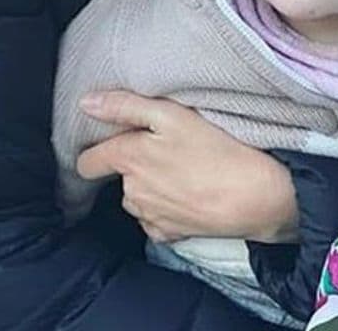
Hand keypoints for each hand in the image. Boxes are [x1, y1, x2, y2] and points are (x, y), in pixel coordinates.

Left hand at [76, 91, 299, 244]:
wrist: (251, 195)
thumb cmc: (214, 148)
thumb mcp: (171, 114)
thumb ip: (125, 106)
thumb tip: (86, 103)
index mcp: (128, 158)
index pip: (88, 162)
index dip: (95, 151)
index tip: (112, 143)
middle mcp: (132, 191)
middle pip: (119, 177)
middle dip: (134, 164)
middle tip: (166, 148)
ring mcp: (149, 216)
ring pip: (137, 198)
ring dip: (150, 186)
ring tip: (182, 169)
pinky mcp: (168, 234)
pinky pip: (155, 219)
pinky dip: (166, 208)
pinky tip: (188, 193)